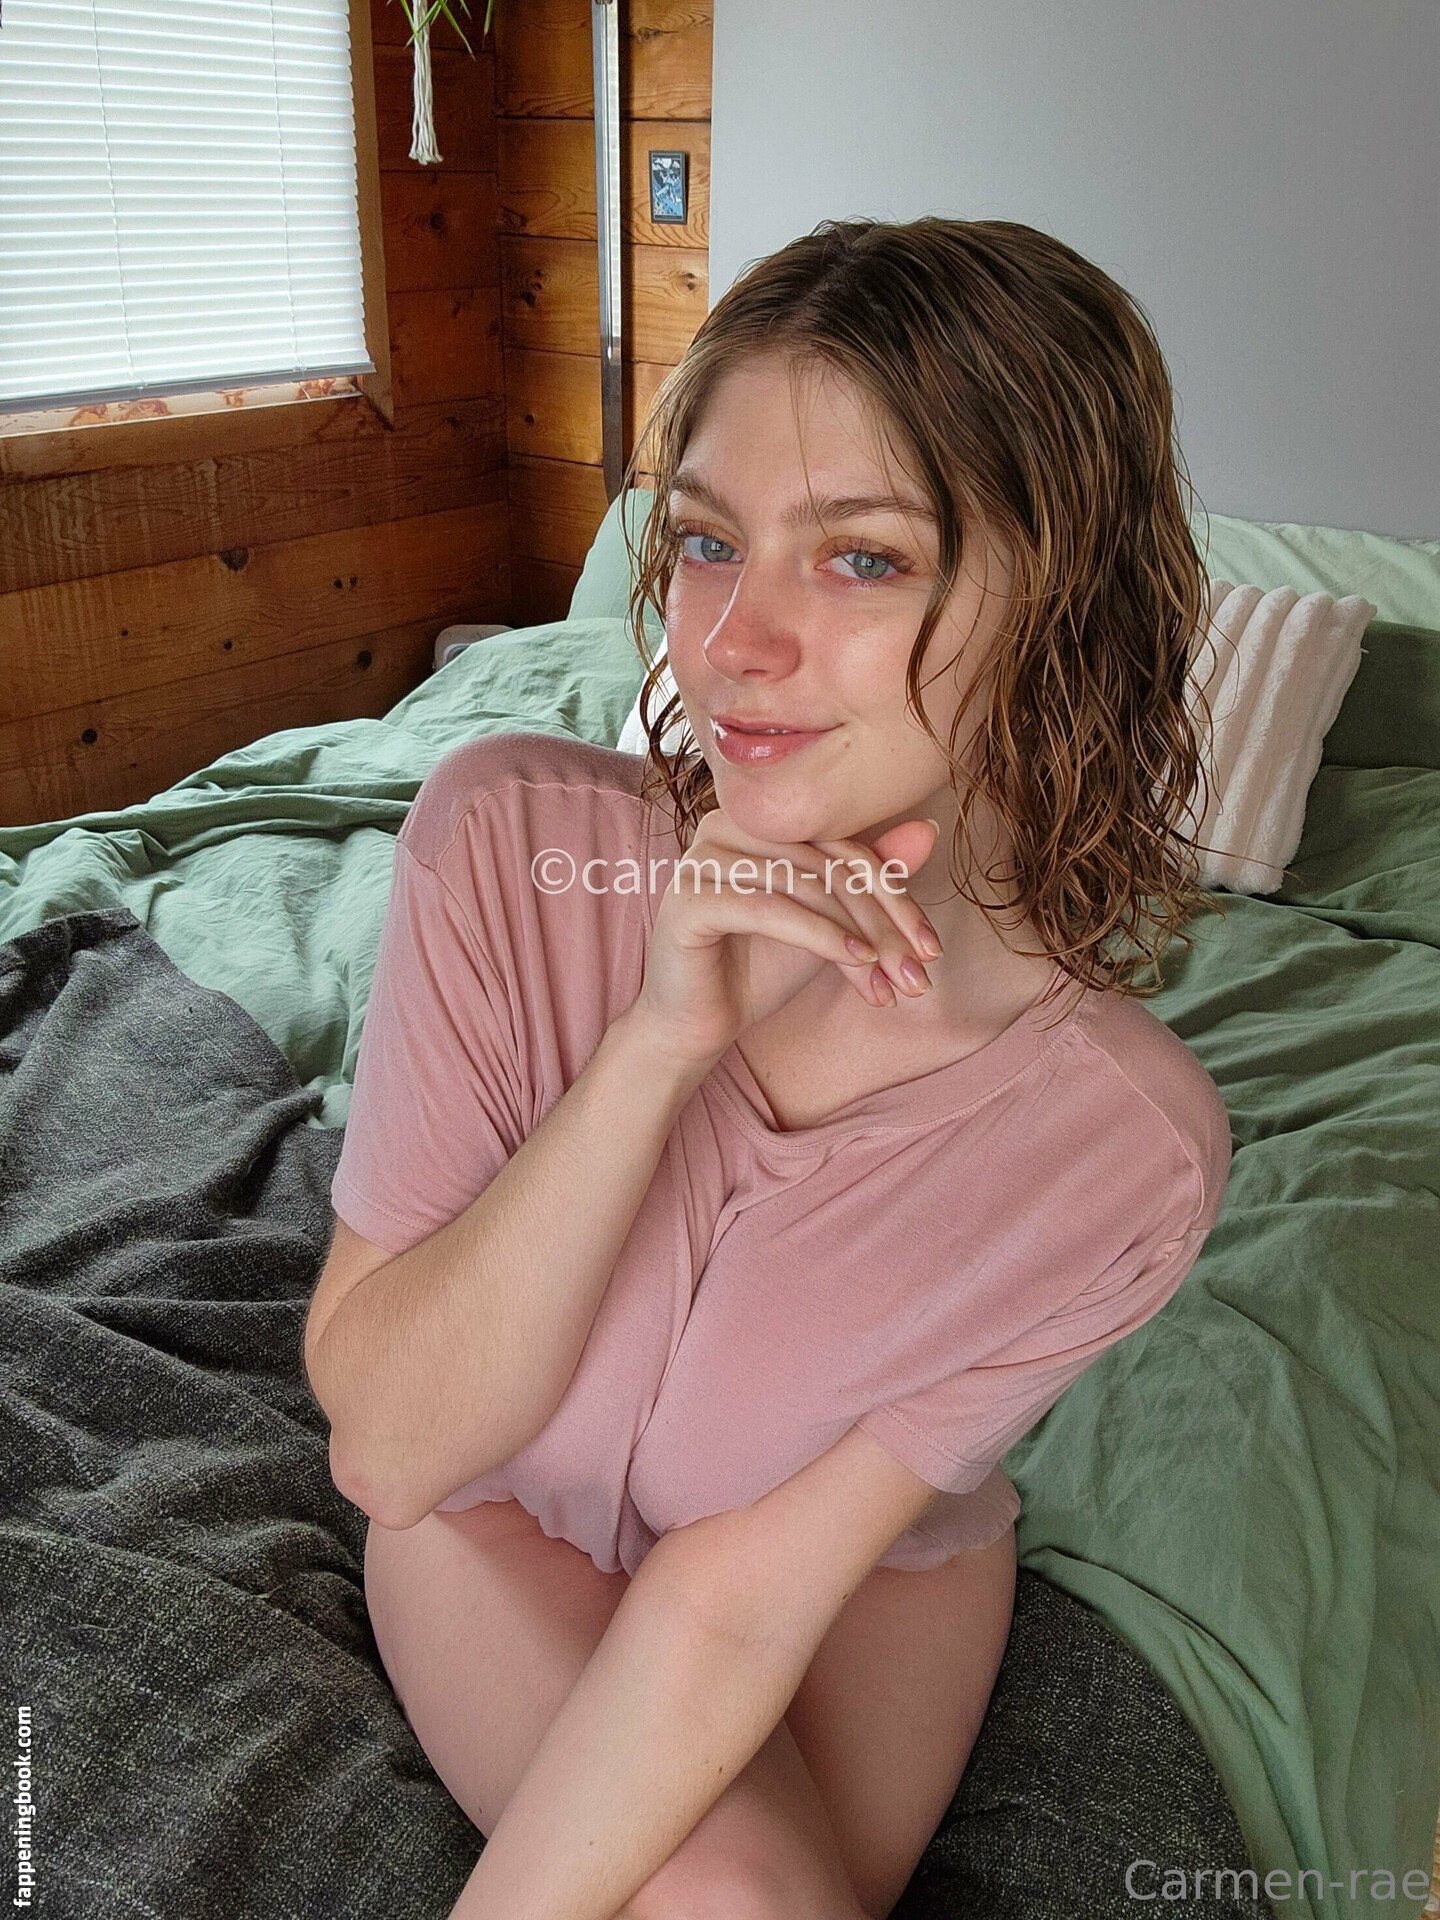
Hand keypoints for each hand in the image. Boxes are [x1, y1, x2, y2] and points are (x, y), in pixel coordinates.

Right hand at [627, 807, 943, 1069]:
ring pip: (807, 887)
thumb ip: (869, 880)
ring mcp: (703, 856)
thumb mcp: (830, 924)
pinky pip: (772, 910)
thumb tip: (927, 831)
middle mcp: (727, 824)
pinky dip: (822, 938)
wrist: (697, 1024)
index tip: (929, 947)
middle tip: (917, 973)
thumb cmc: (760, 970)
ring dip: (859, 938)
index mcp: (760, 819)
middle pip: (830, 865)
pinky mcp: (690, 896)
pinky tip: (857, 964)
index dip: (896, 896)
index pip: (844, 845)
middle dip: (882, 924)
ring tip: (889, 981)